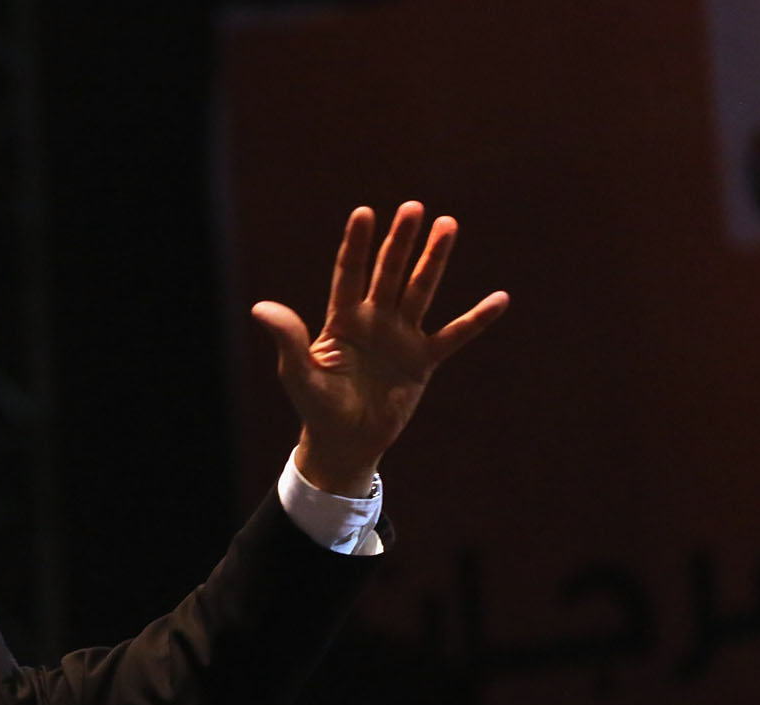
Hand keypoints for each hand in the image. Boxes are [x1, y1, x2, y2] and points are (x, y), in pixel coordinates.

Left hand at [251, 201, 508, 495]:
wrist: (345, 442)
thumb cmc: (316, 406)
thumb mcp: (297, 372)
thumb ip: (288, 338)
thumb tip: (261, 308)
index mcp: (342, 319)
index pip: (349, 273)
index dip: (356, 244)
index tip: (364, 212)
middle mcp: (374, 320)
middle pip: (389, 272)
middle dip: (401, 241)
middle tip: (413, 208)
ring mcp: (401, 337)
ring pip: (420, 291)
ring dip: (433, 260)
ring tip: (447, 225)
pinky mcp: (423, 361)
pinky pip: (454, 336)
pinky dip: (476, 320)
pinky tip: (499, 299)